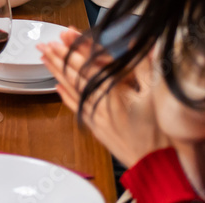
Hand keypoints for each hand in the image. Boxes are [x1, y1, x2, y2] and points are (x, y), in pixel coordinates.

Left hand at [39, 29, 165, 166]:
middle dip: (58, 58)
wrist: (157, 166)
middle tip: (43, 45)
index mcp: (114, 91)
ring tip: (44, 60)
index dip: (73, 49)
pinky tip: (57, 88)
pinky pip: (76, 107)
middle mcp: (100, 102)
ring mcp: (96, 115)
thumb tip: (136, 44)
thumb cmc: (161, 134)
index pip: (87, 65)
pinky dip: (65, 96)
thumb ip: (145, 67)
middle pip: (74, 75)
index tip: (61, 37)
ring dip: (57, 73)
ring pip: (71, 89)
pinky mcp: (96, 126)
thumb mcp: (157, 95)